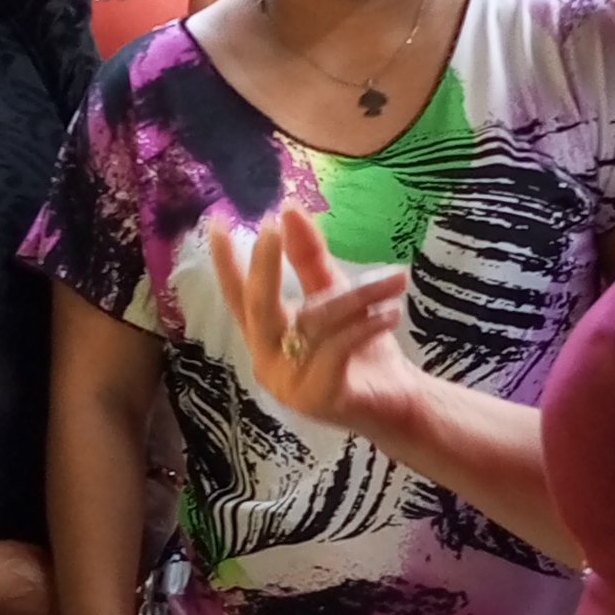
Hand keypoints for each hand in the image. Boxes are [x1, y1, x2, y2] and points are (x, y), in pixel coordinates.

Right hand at [208, 209, 416, 440]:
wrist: (399, 404)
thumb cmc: (364, 351)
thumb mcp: (336, 297)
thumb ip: (309, 259)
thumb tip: (288, 210)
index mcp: (267, 338)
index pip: (238, 297)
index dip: (224, 263)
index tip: (214, 223)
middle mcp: (267, 361)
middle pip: (259, 307)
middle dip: (265, 265)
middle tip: (273, 227)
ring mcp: (287, 384)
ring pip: (312, 322)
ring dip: (358, 296)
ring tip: (394, 279)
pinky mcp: (316, 397)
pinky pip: (336, 348)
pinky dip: (365, 325)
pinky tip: (391, 313)